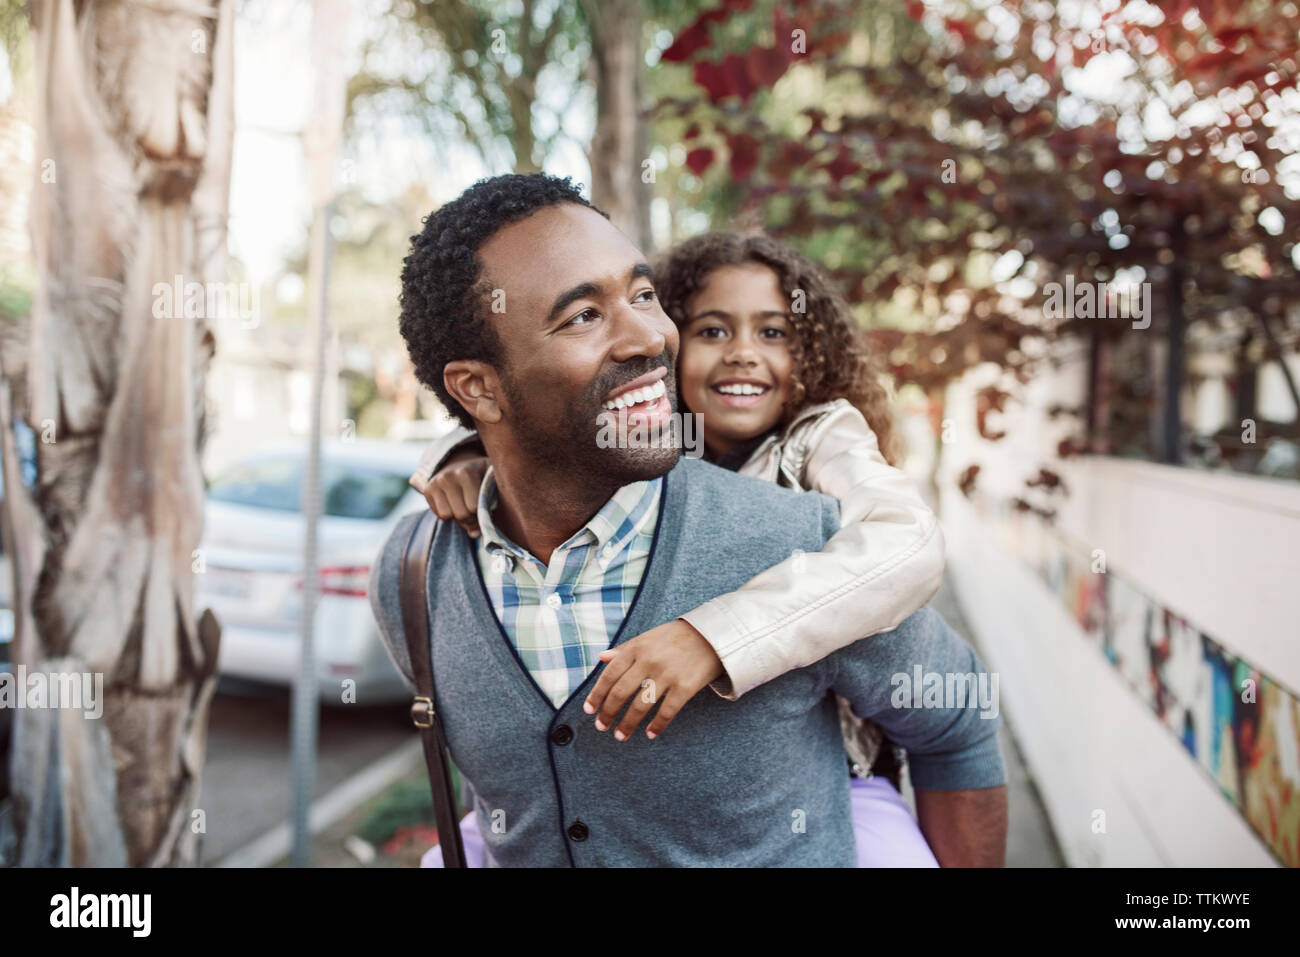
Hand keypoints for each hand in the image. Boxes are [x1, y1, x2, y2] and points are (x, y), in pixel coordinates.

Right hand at [411, 448, 486, 537]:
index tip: (485, 510)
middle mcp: (448, 476)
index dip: (481, 514)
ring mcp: (435, 482)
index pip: (474, 507)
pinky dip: (448, 513)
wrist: (461, 462)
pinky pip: (438, 514)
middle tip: (475, 512)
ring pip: (446, 515)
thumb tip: (474, 535)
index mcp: (467, 473)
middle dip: (470, 518)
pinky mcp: (427, 489)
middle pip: (460, 514)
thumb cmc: (482, 476)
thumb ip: (489, 506)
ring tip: (464, 506)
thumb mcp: (492, 483)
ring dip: (457, 516)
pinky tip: (454, 503)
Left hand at [583, 619, 723, 740]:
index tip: (590, 710)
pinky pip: (666, 712)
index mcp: (637, 648)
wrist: (713, 636)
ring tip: (621, 735)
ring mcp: (667, 674)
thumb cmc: (677, 637)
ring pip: (640, 706)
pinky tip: (650, 734)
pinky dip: (656, 726)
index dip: (597, 694)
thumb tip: (602, 658)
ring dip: (627, 724)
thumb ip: (625, 648)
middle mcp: (649, 661)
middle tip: (602, 727)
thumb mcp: (648, 637)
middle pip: (621, 693)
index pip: (610, 674)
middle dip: (608, 713)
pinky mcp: (685, 687)